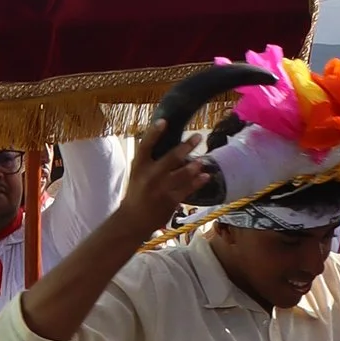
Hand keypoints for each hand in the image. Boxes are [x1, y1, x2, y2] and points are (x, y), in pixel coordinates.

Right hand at [122, 121, 207, 237]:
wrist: (134, 219)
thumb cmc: (137, 192)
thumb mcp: (138, 173)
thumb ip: (149, 160)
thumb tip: (168, 142)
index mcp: (139, 166)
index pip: (145, 146)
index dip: (154, 133)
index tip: (164, 121)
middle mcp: (150, 176)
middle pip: (171, 157)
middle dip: (186, 146)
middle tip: (198, 137)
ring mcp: (161, 189)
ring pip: (183, 173)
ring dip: (195, 165)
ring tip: (203, 160)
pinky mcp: (171, 200)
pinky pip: (188, 188)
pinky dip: (198, 182)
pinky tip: (206, 176)